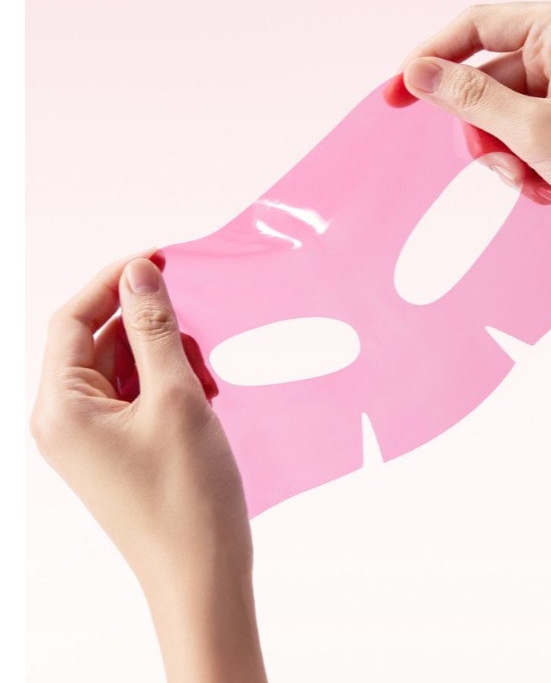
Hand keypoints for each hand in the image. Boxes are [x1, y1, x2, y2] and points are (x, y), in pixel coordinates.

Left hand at [30, 251, 266, 682]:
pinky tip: (205, 391)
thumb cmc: (187, 494)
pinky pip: (138, 396)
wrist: (203, 574)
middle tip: (197, 323)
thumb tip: (138, 272)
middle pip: (100, 342)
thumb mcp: (175, 398)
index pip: (75, 319)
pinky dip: (170, 384)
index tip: (159, 259)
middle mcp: (67, 420)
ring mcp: (94, 438)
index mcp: (61, 407)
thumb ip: (154, 330)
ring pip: (125, 368)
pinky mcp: (121, 449)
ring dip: (165, 356)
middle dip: (149, 325)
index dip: (115, 282)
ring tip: (205, 370)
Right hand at [390, 1, 550, 279]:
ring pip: (498, 120)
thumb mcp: (534, 130)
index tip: (396, 95)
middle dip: (486, 135)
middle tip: (505, 164)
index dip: (429, 59)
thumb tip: (417, 72)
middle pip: (483, 83)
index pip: (474, 27)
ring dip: (508, 161)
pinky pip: (520, 140)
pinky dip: (526, 170)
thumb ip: (470, 98)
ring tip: (540, 182)